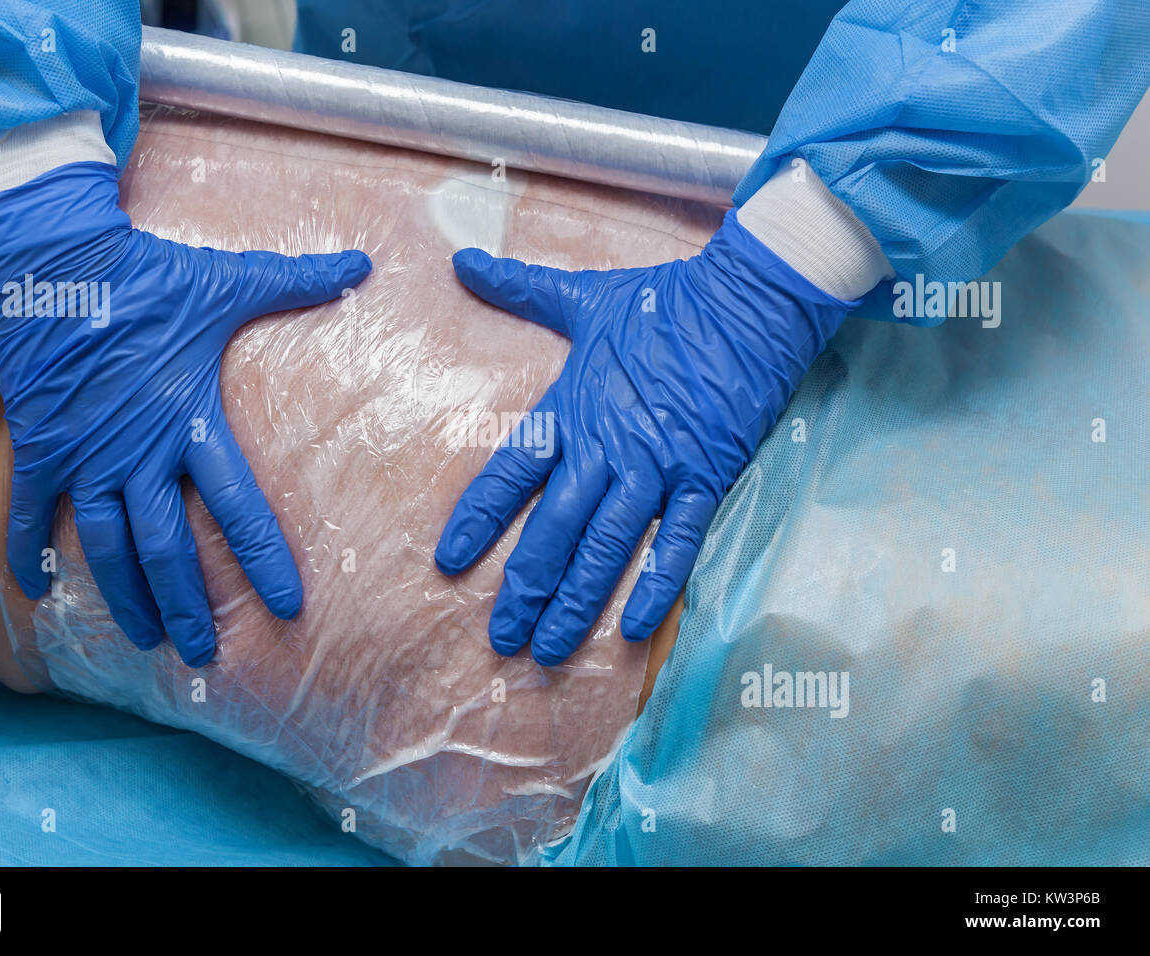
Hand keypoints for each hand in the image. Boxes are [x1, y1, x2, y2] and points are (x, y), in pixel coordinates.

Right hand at [0, 161, 370, 665]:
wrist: (53, 253)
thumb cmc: (148, 272)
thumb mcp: (228, 281)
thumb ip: (299, 282)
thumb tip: (363, 264)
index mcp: (190, 420)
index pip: (239, 505)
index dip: (264, 560)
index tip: (289, 606)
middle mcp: (138, 449)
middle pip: (168, 546)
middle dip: (189, 604)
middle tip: (206, 653)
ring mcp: (86, 452)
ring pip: (107, 546)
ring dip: (126, 596)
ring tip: (146, 640)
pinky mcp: (42, 444)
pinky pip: (32, 512)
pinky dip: (31, 554)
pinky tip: (35, 596)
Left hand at [435, 211, 853, 664]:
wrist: (752, 296)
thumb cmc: (666, 298)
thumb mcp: (585, 295)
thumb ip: (519, 288)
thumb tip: (459, 260)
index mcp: (573, 406)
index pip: (510, 472)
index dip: (478, 520)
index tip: (449, 563)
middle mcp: (608, 445)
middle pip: (554, 528)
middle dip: (524, 587)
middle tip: (500, 637)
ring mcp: (659, 465)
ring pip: (607, 547)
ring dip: (578, 602)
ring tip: (550, 651)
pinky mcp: (707, 476)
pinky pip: (678, 541)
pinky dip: (658, 585)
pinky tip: (636, 629)